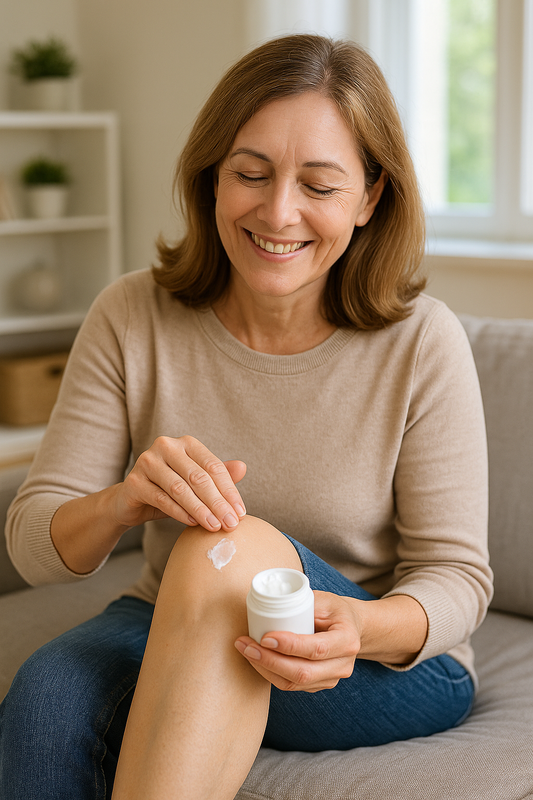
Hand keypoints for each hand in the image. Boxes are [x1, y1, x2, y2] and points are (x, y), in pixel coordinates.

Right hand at [112, 435, 246, 531]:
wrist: (130, 501)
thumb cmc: (168, 490)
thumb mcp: (195, 483)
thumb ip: (217, 476)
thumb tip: (243, 467)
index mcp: (185, 443)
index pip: (213, 466)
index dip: (229, 491)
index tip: (241, 513)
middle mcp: (165, 446)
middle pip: (198, 477)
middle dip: (218, 503)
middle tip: (231, 524)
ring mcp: (147, 462)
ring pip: (180, 489)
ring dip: (201, 510)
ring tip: (215, 526)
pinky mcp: (134, 482)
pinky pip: (162, 499)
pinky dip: (180, 513)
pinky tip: (194, 523)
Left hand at [234, 591, 361, 691]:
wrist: (352, 628)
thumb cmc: (335, 610)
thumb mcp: (324, 599)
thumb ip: (303, 603)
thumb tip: (270, 606)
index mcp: (347, 640)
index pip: (317, 649)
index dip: (289, 646)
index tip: (265, 637)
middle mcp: (342, 665)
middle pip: (303, 672)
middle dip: (270, 661)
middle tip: (247, 646)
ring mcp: (331, 678)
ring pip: (294, 683)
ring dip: (265, 668)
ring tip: (246, 650)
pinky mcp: (319, 685)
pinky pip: (291, 686)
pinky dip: (270, 673)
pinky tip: (256, 659)